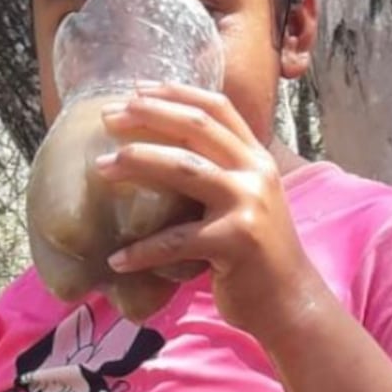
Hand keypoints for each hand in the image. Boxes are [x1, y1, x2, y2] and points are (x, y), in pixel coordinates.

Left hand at [97, 83, 321, 347]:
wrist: (290, 301)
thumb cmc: (255, 252)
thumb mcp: (245, 200)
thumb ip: (219, 172)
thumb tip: (160, 148)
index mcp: (256, 158)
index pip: (217, 108)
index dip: (176, 93)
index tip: (136, 90)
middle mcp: (256, 173)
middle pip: (196, 128)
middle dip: (149, 115)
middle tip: (108, 117)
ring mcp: (249, 205)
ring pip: (184, 169)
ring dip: (138, 162)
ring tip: (101, 168)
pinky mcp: (237, 242)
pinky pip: (177, 240)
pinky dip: (143, 251)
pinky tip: (117, 259)